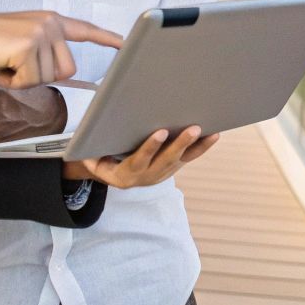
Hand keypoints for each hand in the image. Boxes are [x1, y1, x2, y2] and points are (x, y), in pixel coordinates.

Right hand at [0, 11, 122, 87]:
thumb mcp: (22, 40)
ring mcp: (41, 34)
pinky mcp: (29, 47)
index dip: (105, 39)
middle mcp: (50, 24)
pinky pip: (29, 82)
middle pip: (66, 70)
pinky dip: (12, 82)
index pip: (85, 30)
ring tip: (5, 61)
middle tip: (16, 64)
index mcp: (50, 20)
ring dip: (23, 79)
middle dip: (40, 76)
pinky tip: (0, 65)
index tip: (124, 44)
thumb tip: (62, 72)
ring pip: (47, 78)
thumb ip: (44, 49)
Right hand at [63, 127, 219, 187]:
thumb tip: (89, 133)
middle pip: (166, 160)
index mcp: (126, 173)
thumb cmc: (102, 158)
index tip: (159, 132)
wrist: (116, 176)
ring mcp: (163, 173)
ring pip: (182, 160)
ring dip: (197, 146)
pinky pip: (189, 158)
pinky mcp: (173, 167)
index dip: (149, 148)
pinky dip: (202, 147)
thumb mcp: (92, 157)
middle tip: (193, 129)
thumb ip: (92, 149)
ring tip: (211, 132)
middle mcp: (147, 176)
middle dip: (180, 144)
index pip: (139, 161)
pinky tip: (214, 134)